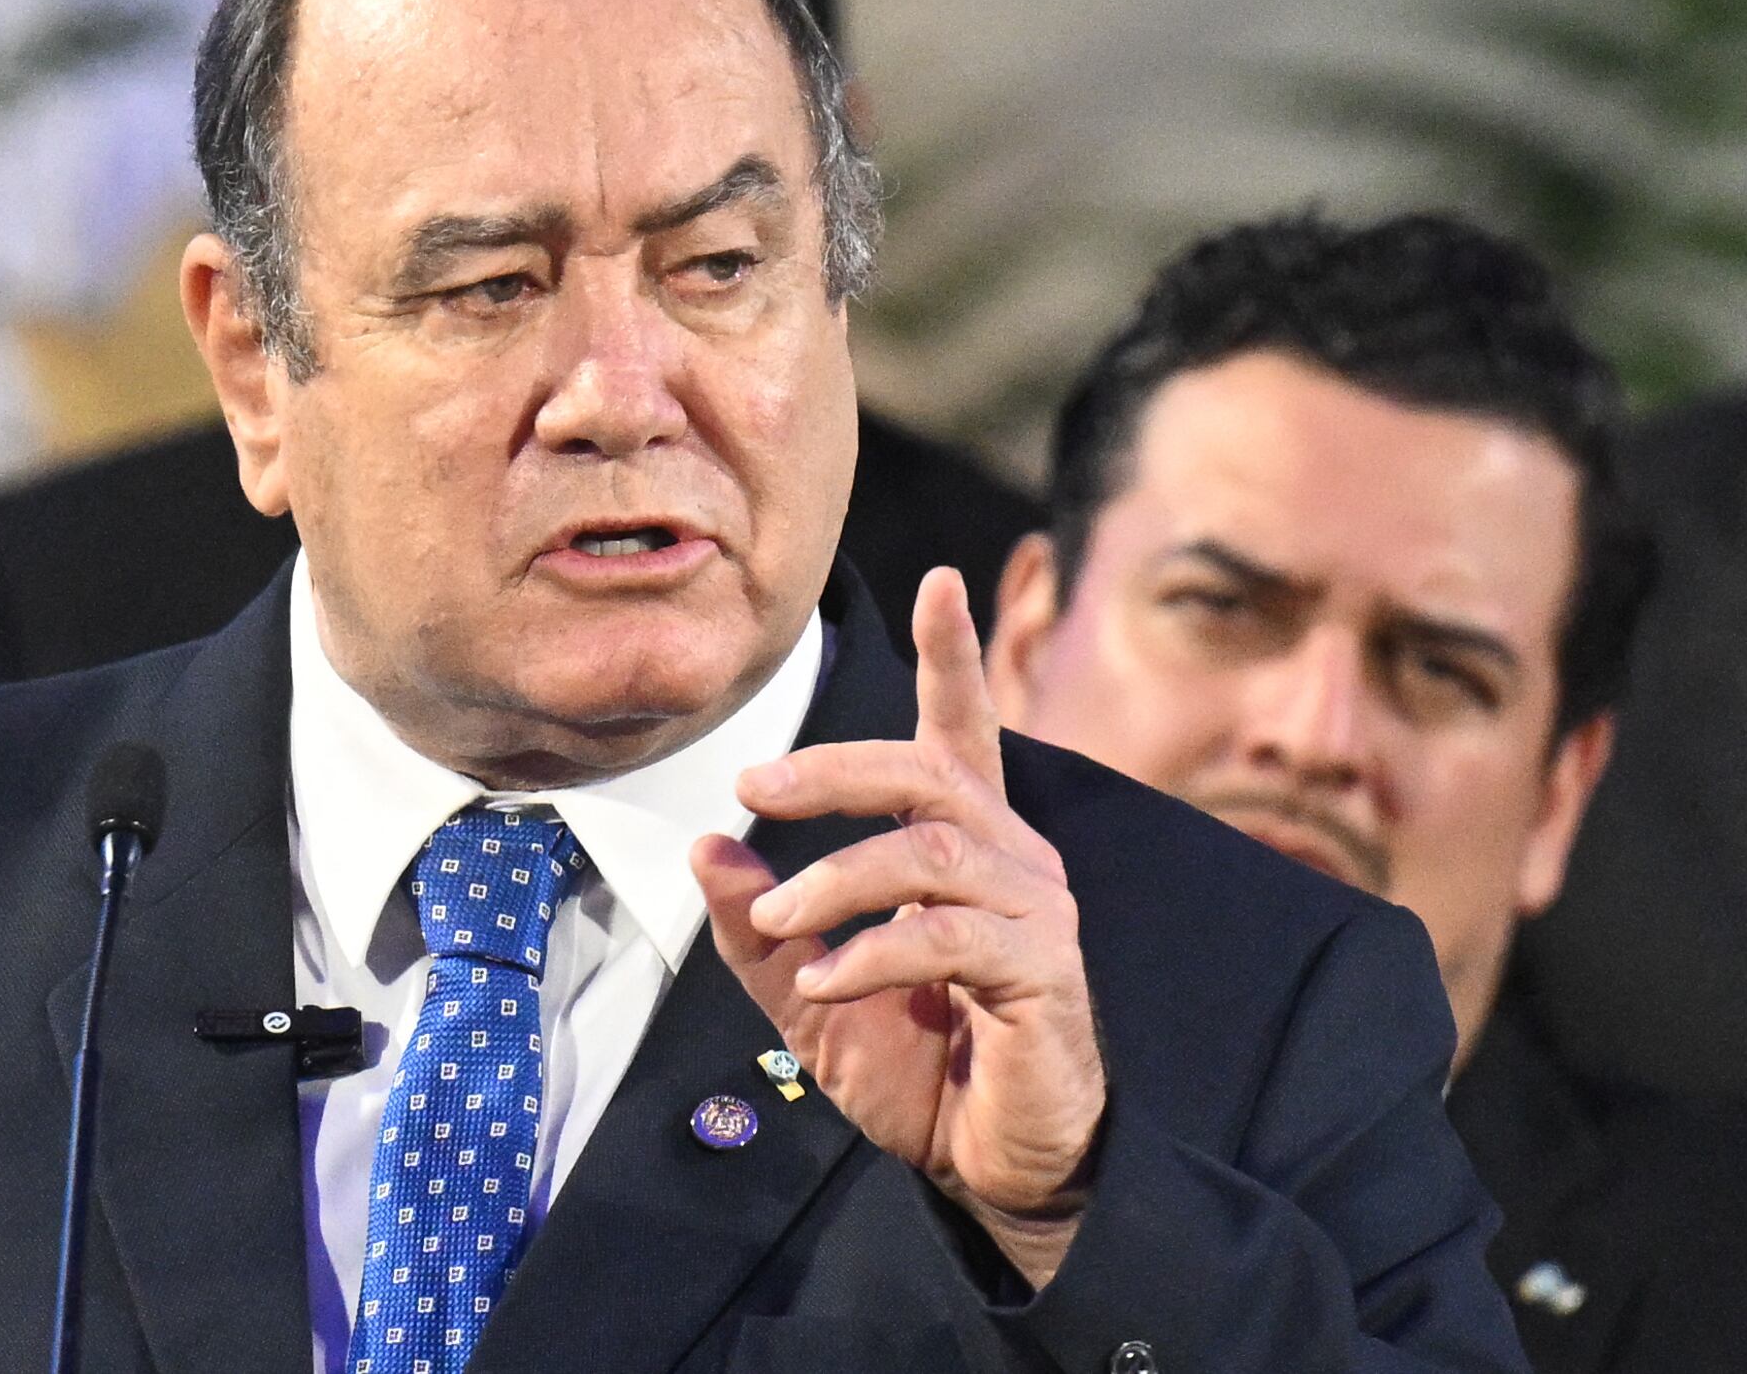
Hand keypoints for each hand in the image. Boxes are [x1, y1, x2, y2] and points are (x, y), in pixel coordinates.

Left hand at [690, 568, 1104, 1286]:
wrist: (990, 1165)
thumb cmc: (915, 1064)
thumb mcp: (808, 991)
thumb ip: (759, 924)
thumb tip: (704, 846)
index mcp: (962, 843)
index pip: (962, 731)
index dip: (953, 655)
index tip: (941, 580)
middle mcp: (1010, 857)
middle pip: (926, 772)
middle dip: (836, 767)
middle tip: (753, 784)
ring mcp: (1035, 912)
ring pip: (930, 850)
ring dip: (837, 877)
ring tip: (781, 921)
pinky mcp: (1042, 974)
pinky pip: (947, 936)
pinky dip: (872, 949)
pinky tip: (825, 979)